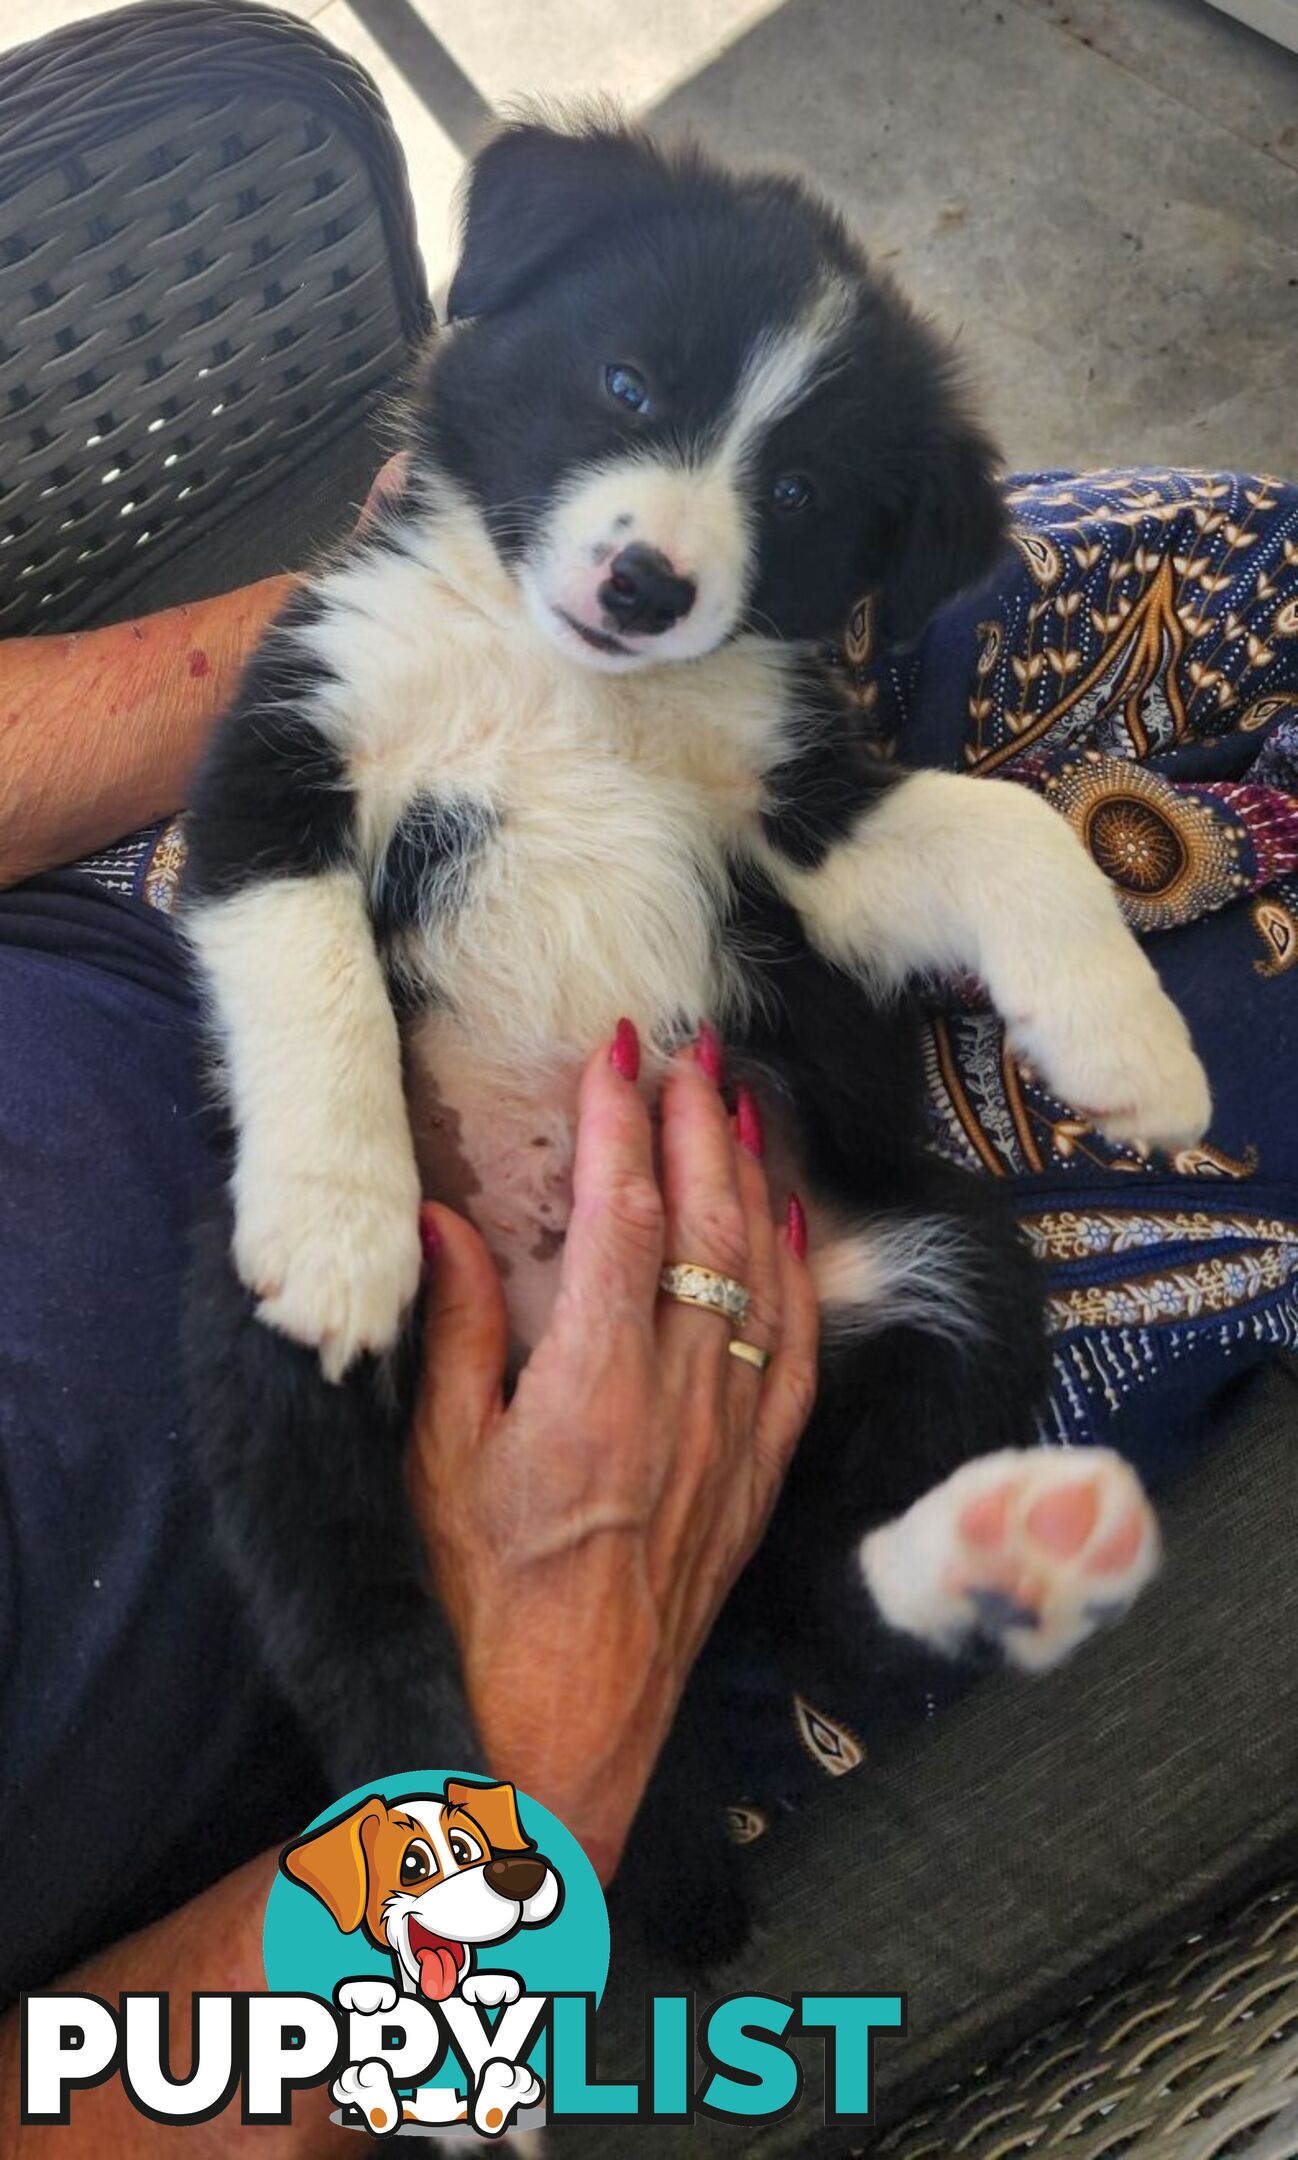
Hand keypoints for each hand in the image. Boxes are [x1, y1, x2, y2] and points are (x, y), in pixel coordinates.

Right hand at [406, 1025, 818, 1878]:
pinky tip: (792, 1227)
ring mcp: (729, 1441)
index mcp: (590, 1388)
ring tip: (744, 1102)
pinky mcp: (753, 1481)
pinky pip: (795, 1358)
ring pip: (763, 1280)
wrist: (552, 1733)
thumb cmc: (474, 1605)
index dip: (625, 1124)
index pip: (624, 1218)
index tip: (616, 1052)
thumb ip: (454, 1332)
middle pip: (709, 1229)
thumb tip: (447, 1222)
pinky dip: (799, 1279)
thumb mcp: (433, 1463)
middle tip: (693, 1046)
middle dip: (701, 1124)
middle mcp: (677, 1402)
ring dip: (756, 1181)